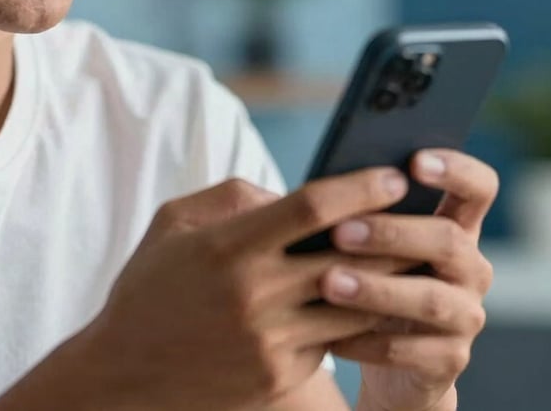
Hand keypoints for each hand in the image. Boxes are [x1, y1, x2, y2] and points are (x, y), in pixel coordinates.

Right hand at [76, 169, 411, 410]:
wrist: (124, 374)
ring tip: (419, 255)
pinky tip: (379, 299)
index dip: (361, 187)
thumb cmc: (150, 285)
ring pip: (354, 304)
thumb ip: (234, 198)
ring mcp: (270, 341)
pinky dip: (359, 316)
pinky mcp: (278, 376)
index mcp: (229, 246)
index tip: (394, 175)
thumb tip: (288, 197)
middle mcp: (255, 294)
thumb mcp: (175, 222)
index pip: (313, 207)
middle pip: (348, 257)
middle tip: (426, 212)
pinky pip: (334, 340)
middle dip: (394, 232)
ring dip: (391, 279)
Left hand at [320, 150, 497, 410]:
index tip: (414, 161)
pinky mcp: (449, 359)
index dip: (456, 169)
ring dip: (376, 289)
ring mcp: (465, 315)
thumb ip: (356, 207)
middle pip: (449, 240)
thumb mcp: (366, 236)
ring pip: (430, 299)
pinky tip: (330, 336)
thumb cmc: (365, 270)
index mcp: (456, 224)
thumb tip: (313, 181)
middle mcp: (471, 267)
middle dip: (392, 233)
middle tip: (339, 231)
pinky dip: (368, 341)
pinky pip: (411, 350)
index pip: (479, 187)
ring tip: (328, 282)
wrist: (379, 350)